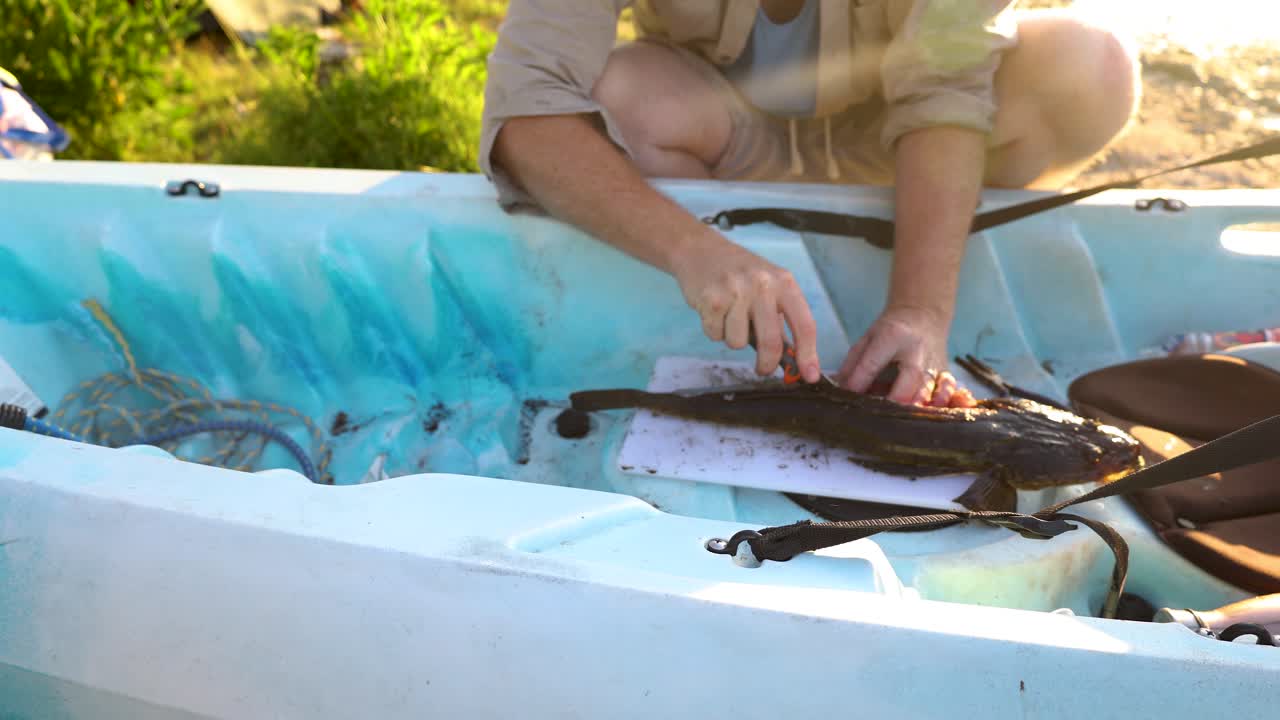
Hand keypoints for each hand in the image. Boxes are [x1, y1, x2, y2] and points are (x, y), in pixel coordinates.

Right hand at [672, 230, 820, 381]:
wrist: (701, 250)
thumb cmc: (740, 274)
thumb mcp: (769, 286)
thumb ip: (781, 319)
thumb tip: (794, 359)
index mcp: (784, 283)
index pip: (804, 324)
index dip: (808, 354)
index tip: (810, 376)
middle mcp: (763, 285)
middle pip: (771, 342)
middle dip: (767, 364)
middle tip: (763, 369)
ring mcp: (736, 292)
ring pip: (738, 343)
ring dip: (733, 339)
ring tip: (729, 318)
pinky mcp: (711, 299)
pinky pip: (716, 336)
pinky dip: (714, 331)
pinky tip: (715, 312)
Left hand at [836, 305, 975, 407]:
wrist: (924, 316)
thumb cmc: (890, 331)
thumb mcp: (868, 338)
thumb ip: (853, 363)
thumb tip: (840, 389)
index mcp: (893, 336)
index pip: (875, 361)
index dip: (860, 379)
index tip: (849, 393)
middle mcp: (917, 350)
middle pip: (911, 375)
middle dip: (899, 397)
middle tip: (885, 413)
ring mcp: (934, 362)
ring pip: (933, 386)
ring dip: (922, 404)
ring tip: (911, 417)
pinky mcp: (945, 372)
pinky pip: (950, 388)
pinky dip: (946, 401)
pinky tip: (937, 410)